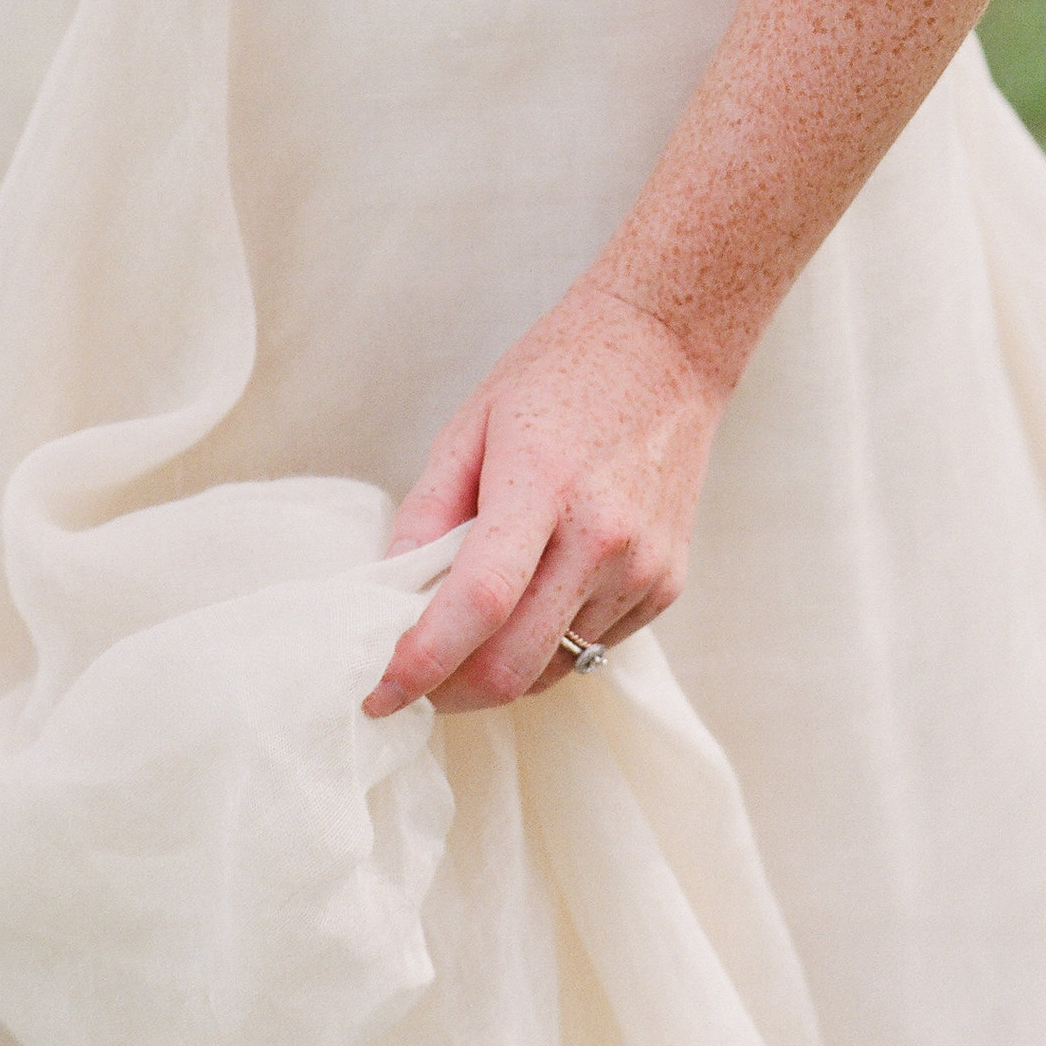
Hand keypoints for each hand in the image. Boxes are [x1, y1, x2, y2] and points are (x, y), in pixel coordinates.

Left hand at [362, 277, 728, 718]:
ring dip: (499, 672)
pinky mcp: (667, 585)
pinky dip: (548, 647)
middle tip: (413, 681)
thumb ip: (426, 511)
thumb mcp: (471, 424)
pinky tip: (533, 600)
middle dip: (450, 692)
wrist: (665, 350)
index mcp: (542, 485)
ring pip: (554, 669)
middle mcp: (602, 536)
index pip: (478, 603)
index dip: (421, 662)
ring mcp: (642, 567)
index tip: (378, 694)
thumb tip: (388, 588)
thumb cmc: (557, 376)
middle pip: (515, 663)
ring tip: (471, 632)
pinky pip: (593, 647)